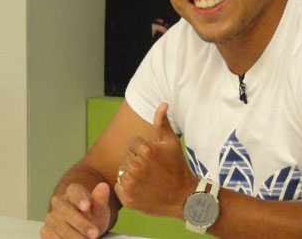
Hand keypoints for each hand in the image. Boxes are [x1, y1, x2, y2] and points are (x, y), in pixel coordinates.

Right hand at [40, 182, 110, 238]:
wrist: (85, 228)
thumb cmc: (92, 215)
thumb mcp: (100, 208)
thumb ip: (100, 199)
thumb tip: (104, 186)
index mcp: (73, 191)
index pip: (75, 191)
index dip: (80, 198)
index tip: (87, 207)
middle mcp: (59, 202)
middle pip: (66, 211)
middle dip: (80, 224)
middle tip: (94, 234)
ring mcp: (51, 217)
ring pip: (59, 226)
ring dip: (73, 236)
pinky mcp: (46, 231)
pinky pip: (51, 237)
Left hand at [114, 103, 197, 217]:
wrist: (182, 196)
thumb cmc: (177, 166)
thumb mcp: (172, 142)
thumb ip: (162, 123)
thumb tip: (162, 103)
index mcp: (146, 149)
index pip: (132, 142)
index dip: (142, 148)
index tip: (153, 156)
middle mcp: (136, 165)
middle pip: (125, 155)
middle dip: (135, 158)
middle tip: (149, 167)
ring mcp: (131, 183)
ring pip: (121, 170)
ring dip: (130, 172)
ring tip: (145, 177)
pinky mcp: (127, 198)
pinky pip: (119, 185)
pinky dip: (126, 186)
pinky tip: (140, 187)